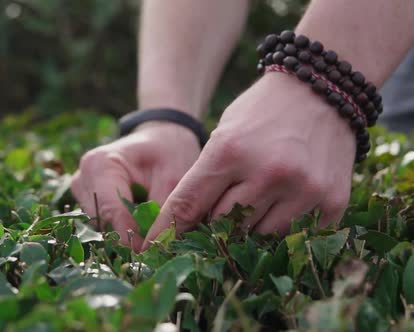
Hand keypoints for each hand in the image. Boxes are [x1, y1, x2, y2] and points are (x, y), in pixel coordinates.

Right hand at [72, 121, 200, 250]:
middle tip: (157, 246)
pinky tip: (143, 227)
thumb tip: (157, 246)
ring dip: (126, 234)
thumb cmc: (167, 152)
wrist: (159, 140)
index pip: (110, 210)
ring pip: (102, 227)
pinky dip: (122, 229)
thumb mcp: (173, 176)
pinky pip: (103, 225)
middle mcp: (82, 179)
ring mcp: (81, 192)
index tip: (149, 255)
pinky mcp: (87, 202)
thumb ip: (163, 211)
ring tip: (153, 233)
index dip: (129, 237)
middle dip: (129, 237)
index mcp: (99, 165)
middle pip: (103, 222)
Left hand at [142, 74, 355, 248]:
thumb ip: (205, 177)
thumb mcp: (223, 133)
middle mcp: (267, 173)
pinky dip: (283, 227)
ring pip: (259, 237)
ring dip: (250, 228)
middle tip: (218, 216)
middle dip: (215, 225)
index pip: (188, 204)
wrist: (323, 90)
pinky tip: (285, 202)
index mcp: (230, 151)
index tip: (153, 247)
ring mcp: (303, 189)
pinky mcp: (331, 202)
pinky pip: (296, 236)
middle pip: (223, 226)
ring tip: (258, 201)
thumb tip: (189, 226)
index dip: (168, 230)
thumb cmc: (262, 113)